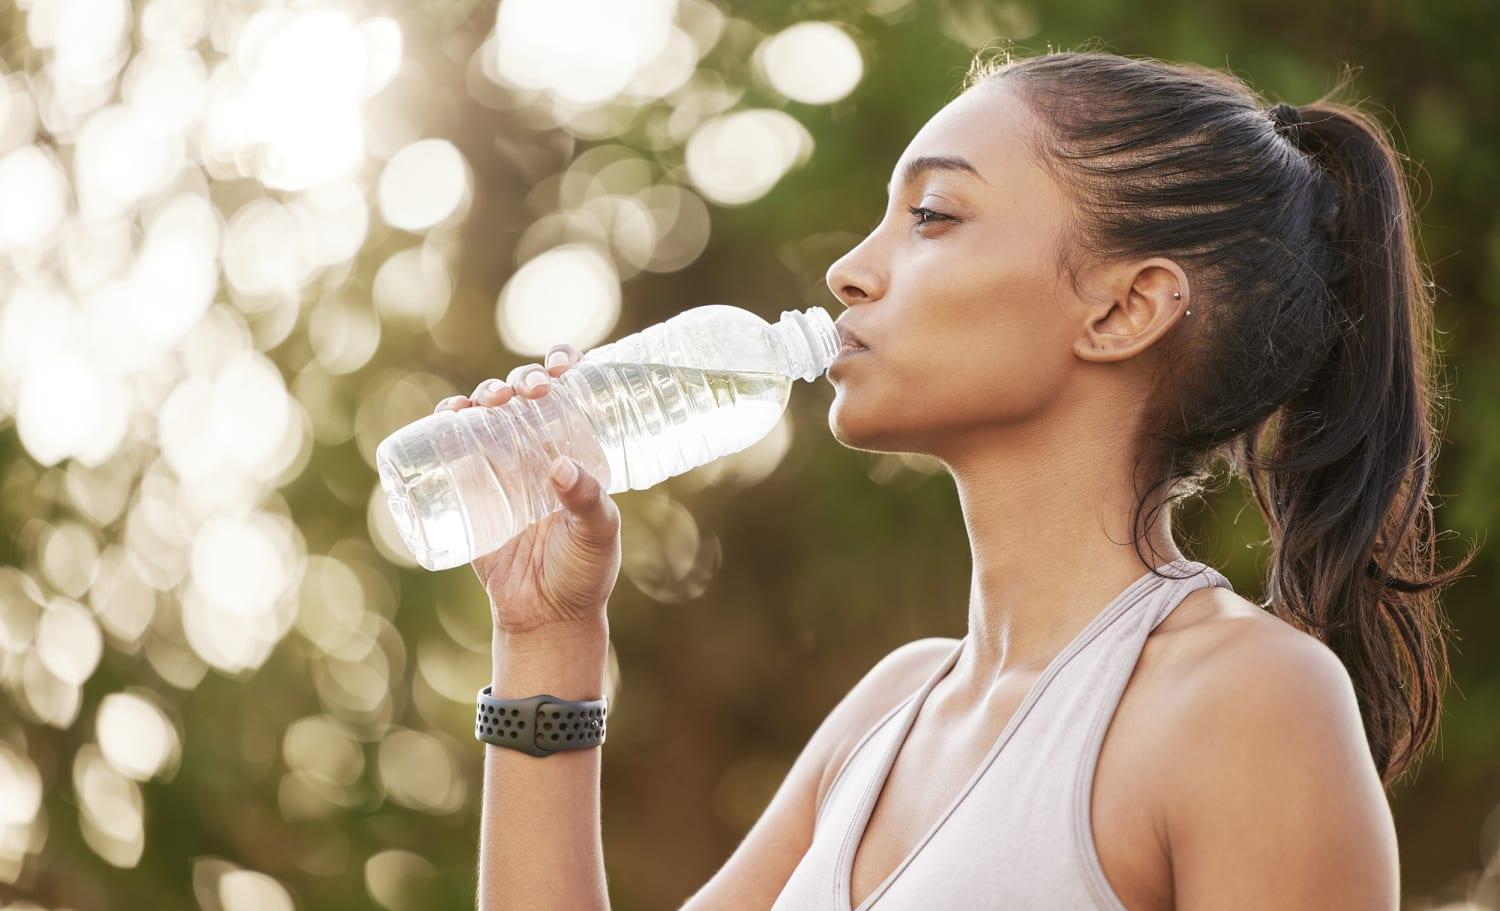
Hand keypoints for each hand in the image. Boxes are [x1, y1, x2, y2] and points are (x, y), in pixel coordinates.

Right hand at [434, 345, 620, 639]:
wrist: (545, 616)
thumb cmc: (583, 573)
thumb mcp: (598, 535)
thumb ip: (586, 503)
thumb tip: (559, 468)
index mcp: (579, 452)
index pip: (574, 397)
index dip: (565, 367)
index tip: (562, 362)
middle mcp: (541, 452)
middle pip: (527, 398)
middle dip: (522, 380)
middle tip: (526, 391)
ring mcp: (504, 469)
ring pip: (489, 415)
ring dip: (484, 394)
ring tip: (485, 401)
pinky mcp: (473, 490)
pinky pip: (454, 448)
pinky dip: (447, 422)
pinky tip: (449, 413)